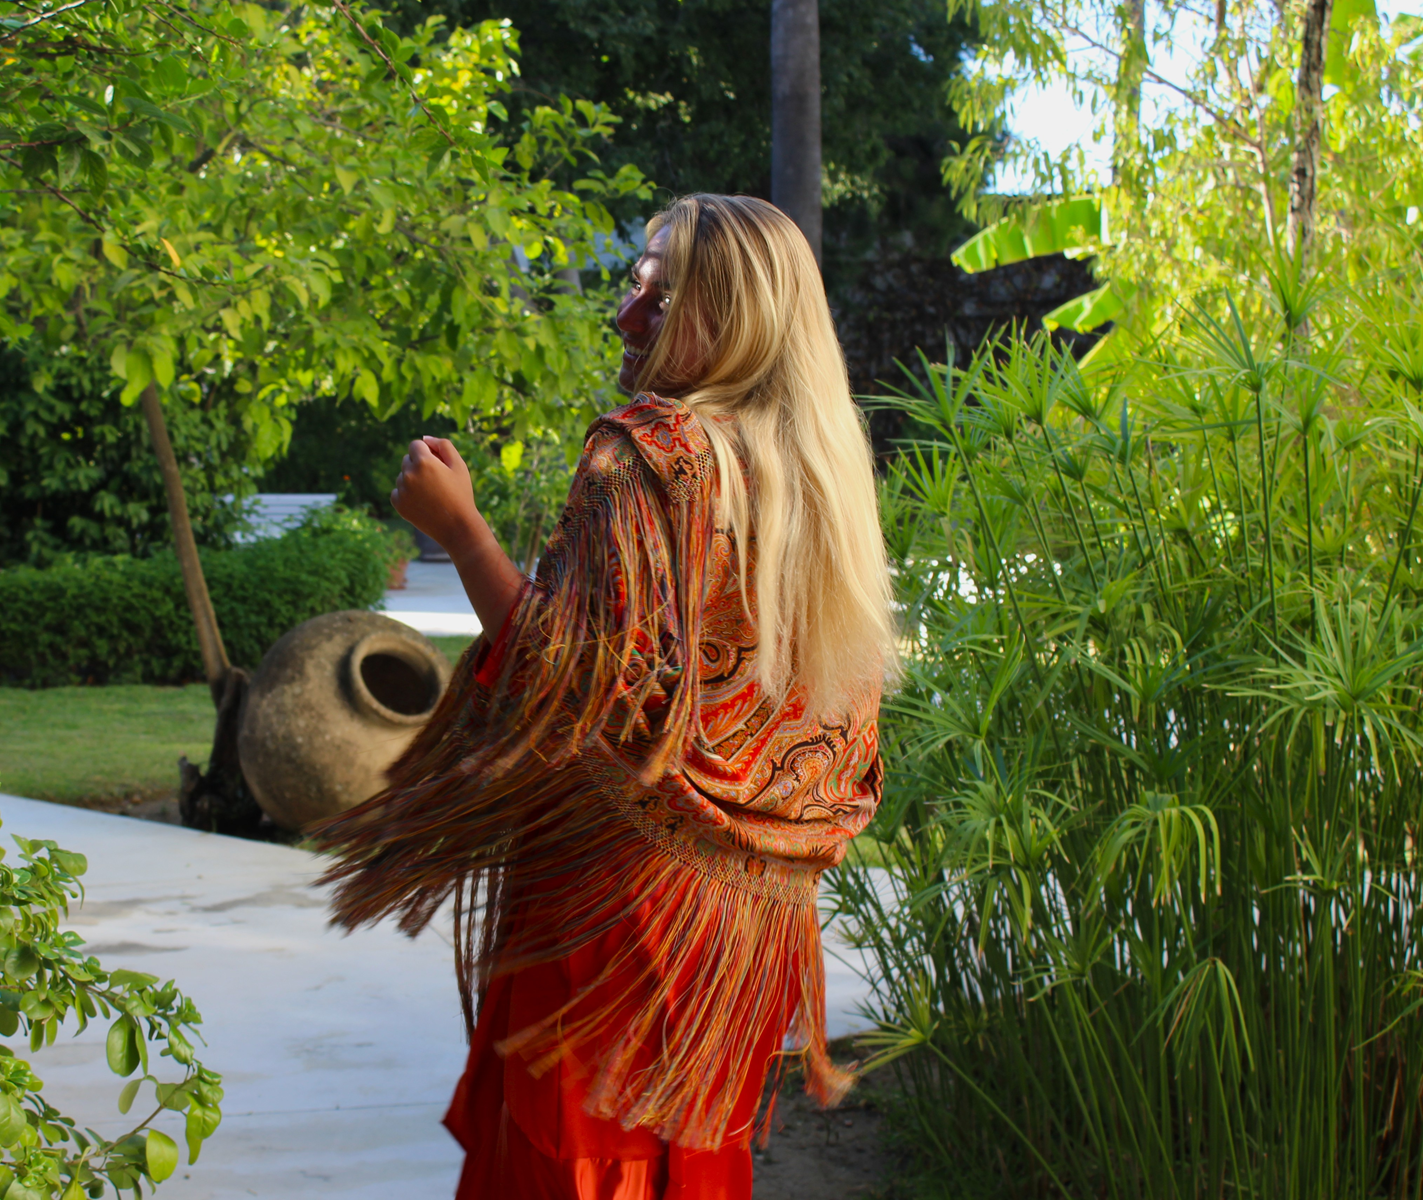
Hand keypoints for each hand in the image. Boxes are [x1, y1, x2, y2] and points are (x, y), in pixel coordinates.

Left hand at [391, 437, 480, 554]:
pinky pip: (397, 491)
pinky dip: (407, 494)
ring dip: (413, 480)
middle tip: (437, 481)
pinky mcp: (398, 504)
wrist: (457, 527)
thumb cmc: (461, 494)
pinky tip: (422, 502)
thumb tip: (425, 438)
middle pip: (407, 460)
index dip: (427, 452)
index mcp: (424, 462)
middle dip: (419, 465)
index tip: (437, 464)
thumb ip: (443, 445)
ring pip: (402, 476)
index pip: (415, 445)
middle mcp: (409, 474)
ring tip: (431, 493)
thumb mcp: (459, 465)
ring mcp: (402, 490)